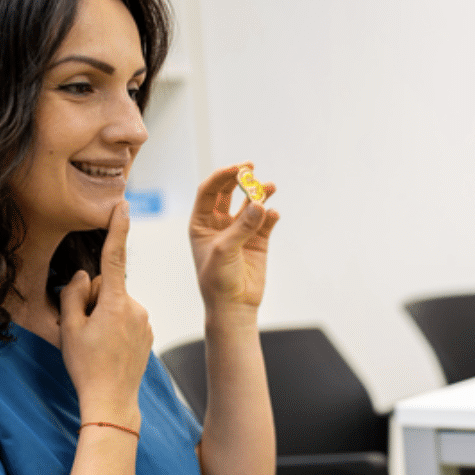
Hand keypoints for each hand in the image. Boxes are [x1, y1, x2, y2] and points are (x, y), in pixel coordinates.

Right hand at [59, 201, 151, 427]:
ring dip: (104, 314)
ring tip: (97, 343)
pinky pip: (126, 318)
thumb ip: (73, 294)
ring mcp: (145, 320)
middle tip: (85, 330)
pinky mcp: (148, 332)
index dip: (117, 229)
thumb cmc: (87, 366)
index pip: (114, 257)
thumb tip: (84, 276)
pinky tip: (110, 348)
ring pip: (116, 302)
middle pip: (108, 286)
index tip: (123, 205)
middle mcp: (136, 306)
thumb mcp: (70, 327)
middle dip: (93, 299)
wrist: (113, 400)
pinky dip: (115, 326)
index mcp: (115, 302)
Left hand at [189, 163, 278, 313]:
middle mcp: (219, 224)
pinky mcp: (258, 241)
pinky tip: (273, 215)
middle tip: (252, 169)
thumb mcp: (224, 249)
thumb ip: (242, 225)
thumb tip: (260, 203)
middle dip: (240, 179)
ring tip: (270, 187)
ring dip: (259, 194)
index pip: (209, 191)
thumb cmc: (217, 279)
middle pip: (229, 193)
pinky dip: (270, 216)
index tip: (237, 168)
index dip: (222, 177)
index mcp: (201, 223)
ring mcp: (240, 231)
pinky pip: (265, 222)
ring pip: (250, 205)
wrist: (234, 305)